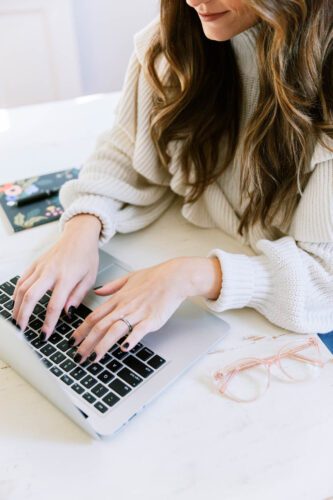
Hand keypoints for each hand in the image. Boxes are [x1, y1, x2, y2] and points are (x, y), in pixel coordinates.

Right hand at [12, 214, 101, 334]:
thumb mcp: (90, 277)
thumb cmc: (87, 256)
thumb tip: (67, 313)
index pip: (54, 305)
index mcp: (66, 277)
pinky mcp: (35, 263)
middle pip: (31, 297)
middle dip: (24, 316)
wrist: (79, 235)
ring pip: (22, 289)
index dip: (48, 322)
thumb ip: (77, 296)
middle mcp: (50, 272)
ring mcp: (40, 267)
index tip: (45, 335)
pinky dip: (16, 293)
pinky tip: (16, 303)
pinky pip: (22, 280)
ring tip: (17, 321)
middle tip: (22, 330)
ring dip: (17, 307)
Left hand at [70, 256, 221, 362]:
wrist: (173, 277)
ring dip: (102, 345)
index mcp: (118, 299)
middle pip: (100, 326)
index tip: (73, 341)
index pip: (94, 316)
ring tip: (94, 358)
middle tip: (78, 356)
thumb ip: (111, 286)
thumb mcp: (129, 277)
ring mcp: (138, 313)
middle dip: (86, 343)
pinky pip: (138, 331)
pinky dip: (130, 339)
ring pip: (114, 330)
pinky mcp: (151, 319)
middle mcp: (124, 307)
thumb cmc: (154, 277)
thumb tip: (98, 291)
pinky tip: (124, 348)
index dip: (81, 330)